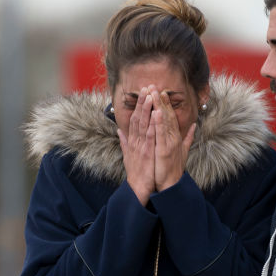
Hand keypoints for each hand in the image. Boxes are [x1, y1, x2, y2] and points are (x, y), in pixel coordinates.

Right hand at [118, 87, 155, 205]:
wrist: (138, 187)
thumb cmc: (136, 172)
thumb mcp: (128, 155)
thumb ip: (124, 142)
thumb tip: (119, 131)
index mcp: (132, 141)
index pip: (134, 119)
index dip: (138, 106)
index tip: (142, 93)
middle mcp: (135, 141)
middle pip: (138, 118)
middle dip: (142, 102)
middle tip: (146, 87)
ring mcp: (141, 146)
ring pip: (143, 124)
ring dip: (146, 110)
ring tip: (150, 96)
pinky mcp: (147, 152)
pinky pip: (150, 136)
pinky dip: (153, 125)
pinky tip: (156, 115)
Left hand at [149, 85, 194, 191]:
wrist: (171, 184)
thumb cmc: (174, 169)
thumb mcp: (183, 151)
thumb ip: (188, 137)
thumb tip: (193, 126)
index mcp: (175, 137)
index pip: (170, 117)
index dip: (166, 103)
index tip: (160, 92)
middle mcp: (174, 138)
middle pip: (167, 115)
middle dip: (161, 100)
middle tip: (155, 85)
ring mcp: (170, 143)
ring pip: (164, 121)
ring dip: (160, 106)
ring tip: (154, 93)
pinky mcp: (165, 150)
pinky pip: (161, 134)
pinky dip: (160, 122)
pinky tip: (157, 111)